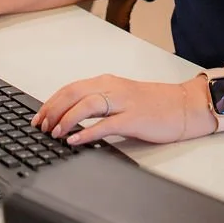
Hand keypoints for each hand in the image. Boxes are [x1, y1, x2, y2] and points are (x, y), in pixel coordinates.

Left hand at [32, 73, 216, 146]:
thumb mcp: (122, 98)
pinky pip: (105, 124)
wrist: (185, 106)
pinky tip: (75, 140)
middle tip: (41, 126)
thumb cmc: (154, 105)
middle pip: (73, 93)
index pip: (71, 88)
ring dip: (66, 119)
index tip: (39, 116)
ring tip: (55, 133)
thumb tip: (72, 116)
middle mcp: (113, 88)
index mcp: (108, 82)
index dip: (51, 102)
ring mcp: (124, 102)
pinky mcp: (134, 119)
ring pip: (86, 105)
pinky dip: (86, 131)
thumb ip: (100, 103)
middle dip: (52, 110)